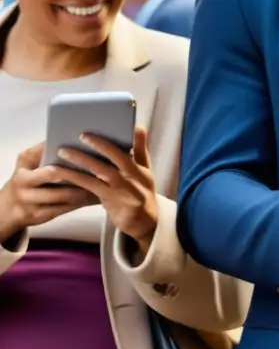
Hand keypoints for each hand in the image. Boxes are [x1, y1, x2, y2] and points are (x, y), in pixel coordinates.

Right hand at [0, 143, 97, 243]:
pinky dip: (81, 203)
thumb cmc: (24, 178)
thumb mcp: (26, 161)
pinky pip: (64, 210)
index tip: (90, 164)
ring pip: (65, 202)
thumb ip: (42, 148)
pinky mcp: (40, 218)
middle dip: (82, 184)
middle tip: (102, 178)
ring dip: (86, 194)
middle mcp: (25, 194)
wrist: (7, 207)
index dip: (71, 170)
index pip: (50, 173)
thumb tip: (62, 133)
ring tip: (104, 186)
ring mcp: (32, 208)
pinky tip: (95, 197)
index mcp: (24, 177)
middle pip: (60, 191)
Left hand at [54, 127, 158, 247]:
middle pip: (119, 158)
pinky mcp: (112, 201)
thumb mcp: (144, 173)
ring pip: (102, 172)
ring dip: (82, 160)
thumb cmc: (139, 193)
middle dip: (101, 145)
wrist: (145, 222)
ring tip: (64, 152)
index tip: (128, 125)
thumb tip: (138, 128)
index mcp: (142, 169)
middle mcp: (136, 178)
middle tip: (83, 135)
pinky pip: (91, 187)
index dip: (135, 139)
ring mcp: (124, 190)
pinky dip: (77, 178)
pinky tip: (64, 173)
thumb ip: (140, 152)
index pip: (140, 150)